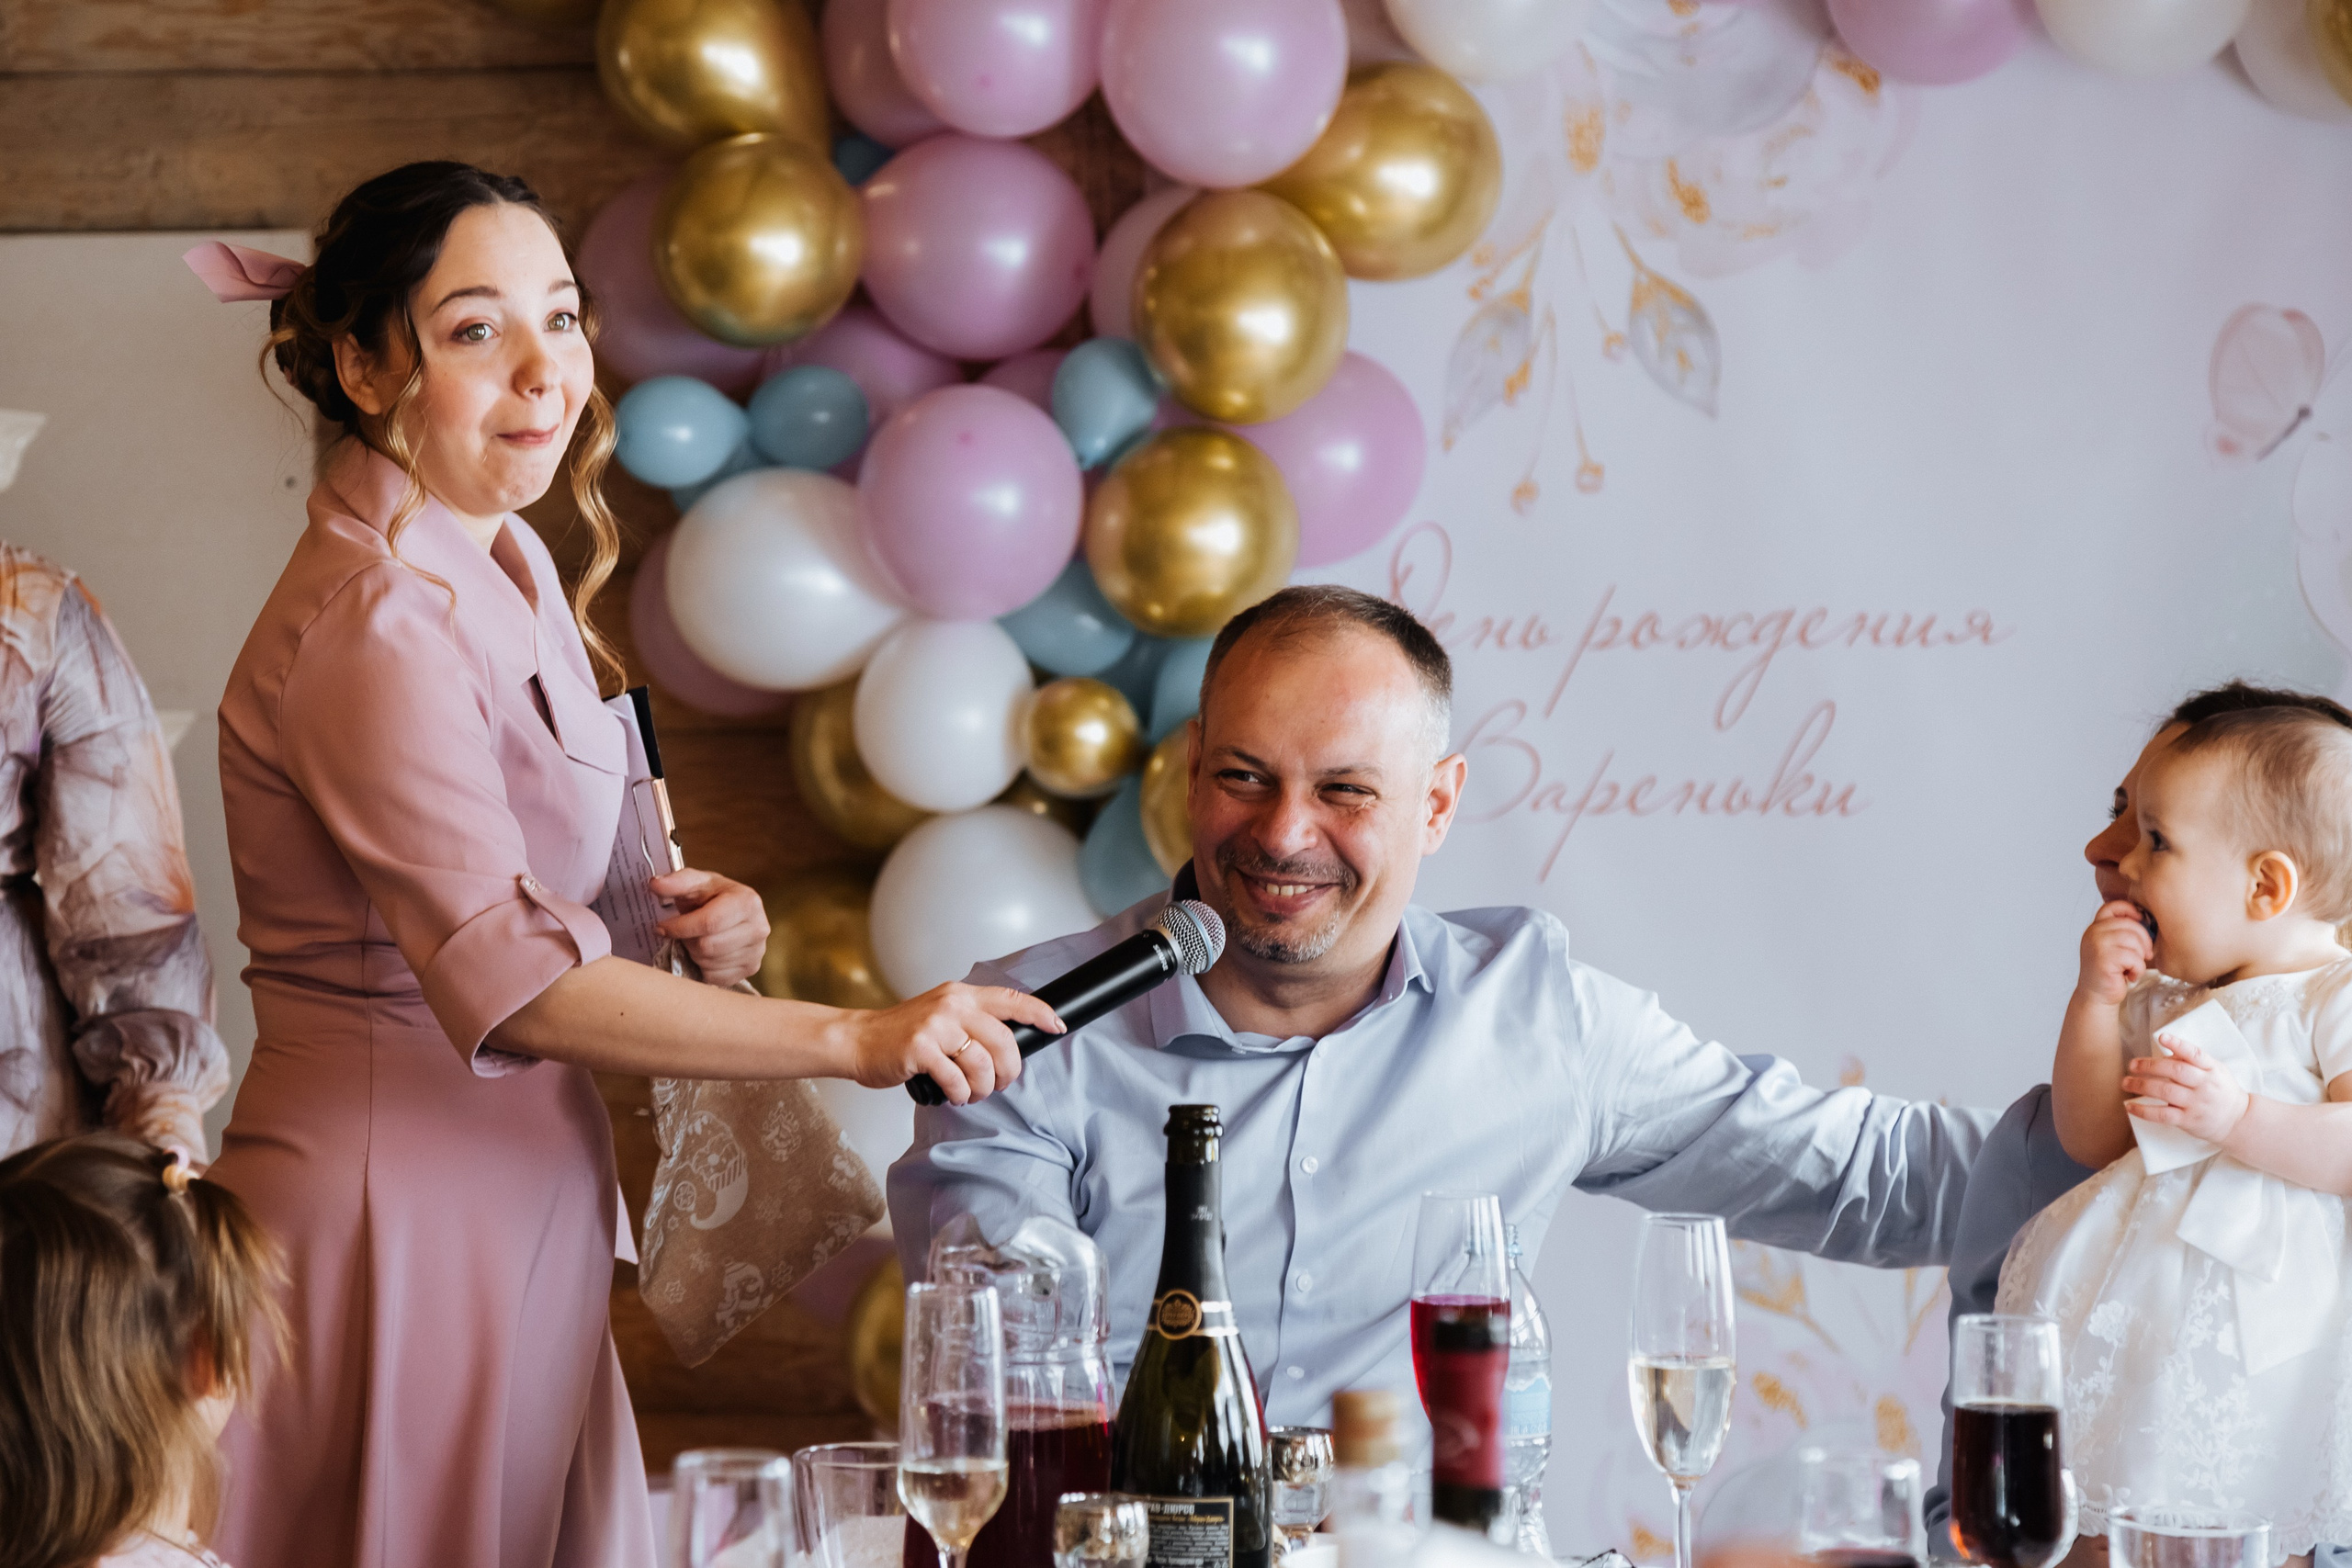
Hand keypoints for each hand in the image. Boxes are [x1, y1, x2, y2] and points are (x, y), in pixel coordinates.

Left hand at [652, 867, 768, 988]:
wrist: (729, 910)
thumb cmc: (710, 896)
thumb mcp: (694, 883)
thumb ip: (675, 882)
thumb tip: (655, 884)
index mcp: (747, 902)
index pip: (709, 923)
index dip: (680, 928)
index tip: (661, 927)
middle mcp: (759, 927)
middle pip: (707, 946)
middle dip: (687, 941)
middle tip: (684, 933)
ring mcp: (757, 951)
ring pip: (710, 963)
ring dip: (694, 954)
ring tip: (696, 940)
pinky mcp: (751, 968)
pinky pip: (716, 978)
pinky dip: (704, 968)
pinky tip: (706, 953)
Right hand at [837, 983, 1063, 1103]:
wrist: (858, 1040)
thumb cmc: (901, 1034)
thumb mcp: (940, 1014)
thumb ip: (970, 1021)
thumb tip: (1007, 1046)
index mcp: (961, 995)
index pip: (1011, 999)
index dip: (1040, 1013)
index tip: (1057, 1026)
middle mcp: (951, 1005)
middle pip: (1004, 1040)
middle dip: (1009, 1069)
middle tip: (1000, 1083)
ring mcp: (935, 1025)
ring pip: (982, 1063)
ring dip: (983, 1087)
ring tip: (972, 1092)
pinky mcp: (920, 1049)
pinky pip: (956, 1080)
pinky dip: (959, 1094)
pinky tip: (952, 1094)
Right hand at [2076, 899, 2153, 1005]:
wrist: (2097, 996)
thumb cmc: (2111, 971)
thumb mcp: (2113, 946)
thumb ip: (2123, 931)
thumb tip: (2147, 919)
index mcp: (2095, 927)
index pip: (2113, 906)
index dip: (2131, 910)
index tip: (2141, 923)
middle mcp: (2092, 933)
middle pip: (2130, 924)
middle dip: (2143, 941)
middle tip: (2144, 955)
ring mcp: (2096, 945)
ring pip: (2133, 940)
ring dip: (2140, 957)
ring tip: (2133, 967)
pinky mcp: (2104, 960)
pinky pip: (2134, 958)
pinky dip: (2138, 969)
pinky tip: (2130, 976)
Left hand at [2123, 1033, 2251, 1142]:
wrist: (2238, 1120)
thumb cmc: (2220, 1090)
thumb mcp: (2215, 1070)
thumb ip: (2193, 1060)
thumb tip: (2167, 1049)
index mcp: (2211, 1069)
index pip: (2195, 1054)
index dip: (2178, 1045)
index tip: (2162, 1037)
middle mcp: (2204, 1085)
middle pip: (2175, 1071)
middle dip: (2150, 1066)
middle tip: (2132, 1065)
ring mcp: (2196, 1103)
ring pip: (2165, 1091)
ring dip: (2141, 1086)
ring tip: (2126, 1082)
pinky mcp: (2189, 1120)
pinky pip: (2163, 1115)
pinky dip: (2144, 1111)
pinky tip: (2130, 1106)